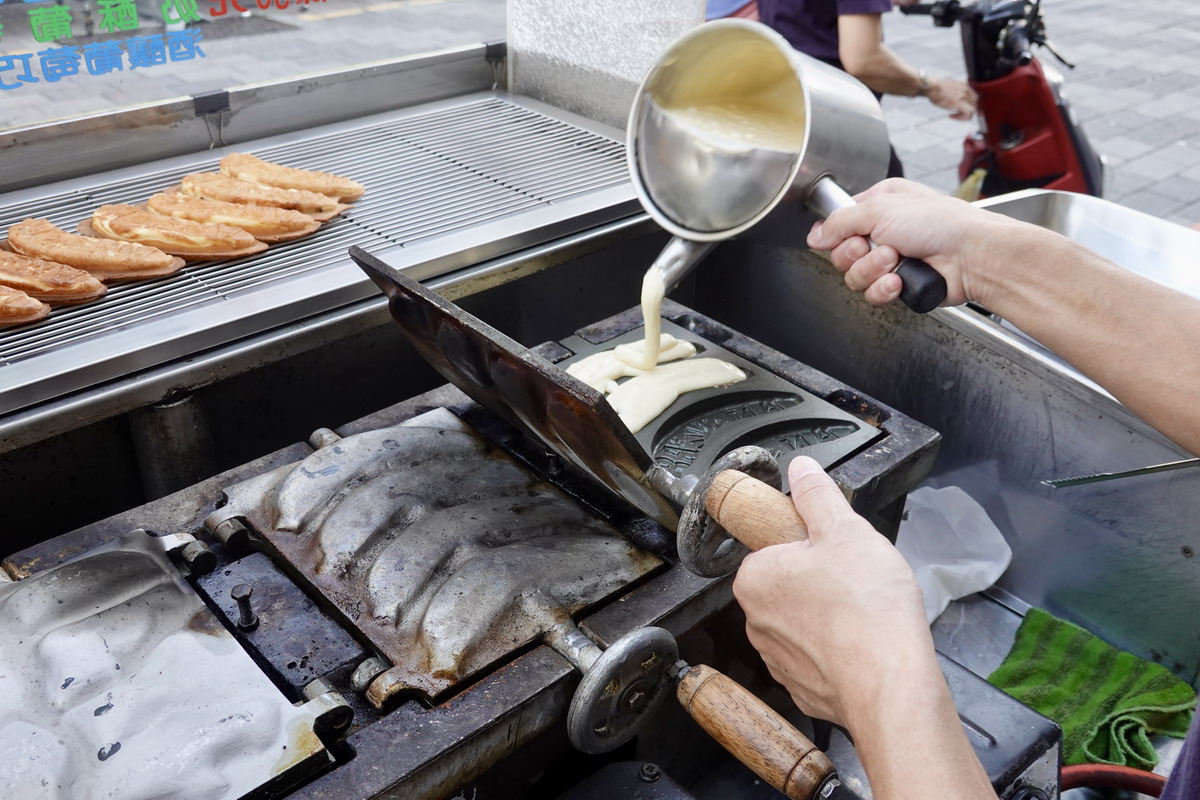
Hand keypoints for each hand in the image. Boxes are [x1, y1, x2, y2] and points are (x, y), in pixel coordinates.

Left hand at [732, 456, 937, 727]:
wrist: (890, 685)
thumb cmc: (867, 609)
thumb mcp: (845, 530)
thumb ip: (817, 495)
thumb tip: (800, 469)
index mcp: (755, 578)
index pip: (775, 547)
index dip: (811, 544)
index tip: (836, 551)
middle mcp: (756, 621)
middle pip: (791, 583)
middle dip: (824, 579)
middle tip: (859, 579)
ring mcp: (778, 659)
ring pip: (807, 621)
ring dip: (833, 614)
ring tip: (866, 612)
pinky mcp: (804, 687)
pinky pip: (821, 656)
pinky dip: (841, 649)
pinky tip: (866, 642)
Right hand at [806, 178, 1034, 308]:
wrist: (973, 256)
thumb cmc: (941, 222)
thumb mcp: (881, 208)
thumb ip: (840, 222)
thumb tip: (815, 235)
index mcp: (880, 205)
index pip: (839, 223)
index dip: (836, 235)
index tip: (845, 237)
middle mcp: (885, 231)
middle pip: (842, 254)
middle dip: (857, 255)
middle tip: (881, 247)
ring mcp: (892, 260)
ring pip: (855, 277)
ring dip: (873, 271)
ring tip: (896, 261)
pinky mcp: (900, 285)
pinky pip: (873, 294)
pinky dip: (884, 289)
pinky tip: (901, 281)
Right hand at [926, 77, 976, 119]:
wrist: (932, 86)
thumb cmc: (935, 87)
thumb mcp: (948, 87)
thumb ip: (953, 92)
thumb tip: (951, 98)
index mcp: (964, 86)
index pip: (973, 97)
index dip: (968, 104)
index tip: (958, 108)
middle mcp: (967, 90)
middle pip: (975, 103)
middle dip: (967, 110)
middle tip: (957, 113)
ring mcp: (964, 97)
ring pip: (973, 109)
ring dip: (964, 115)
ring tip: (954, 116)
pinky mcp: (960, 104)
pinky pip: (968, 114)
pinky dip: (962, 118)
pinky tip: (952, 116)